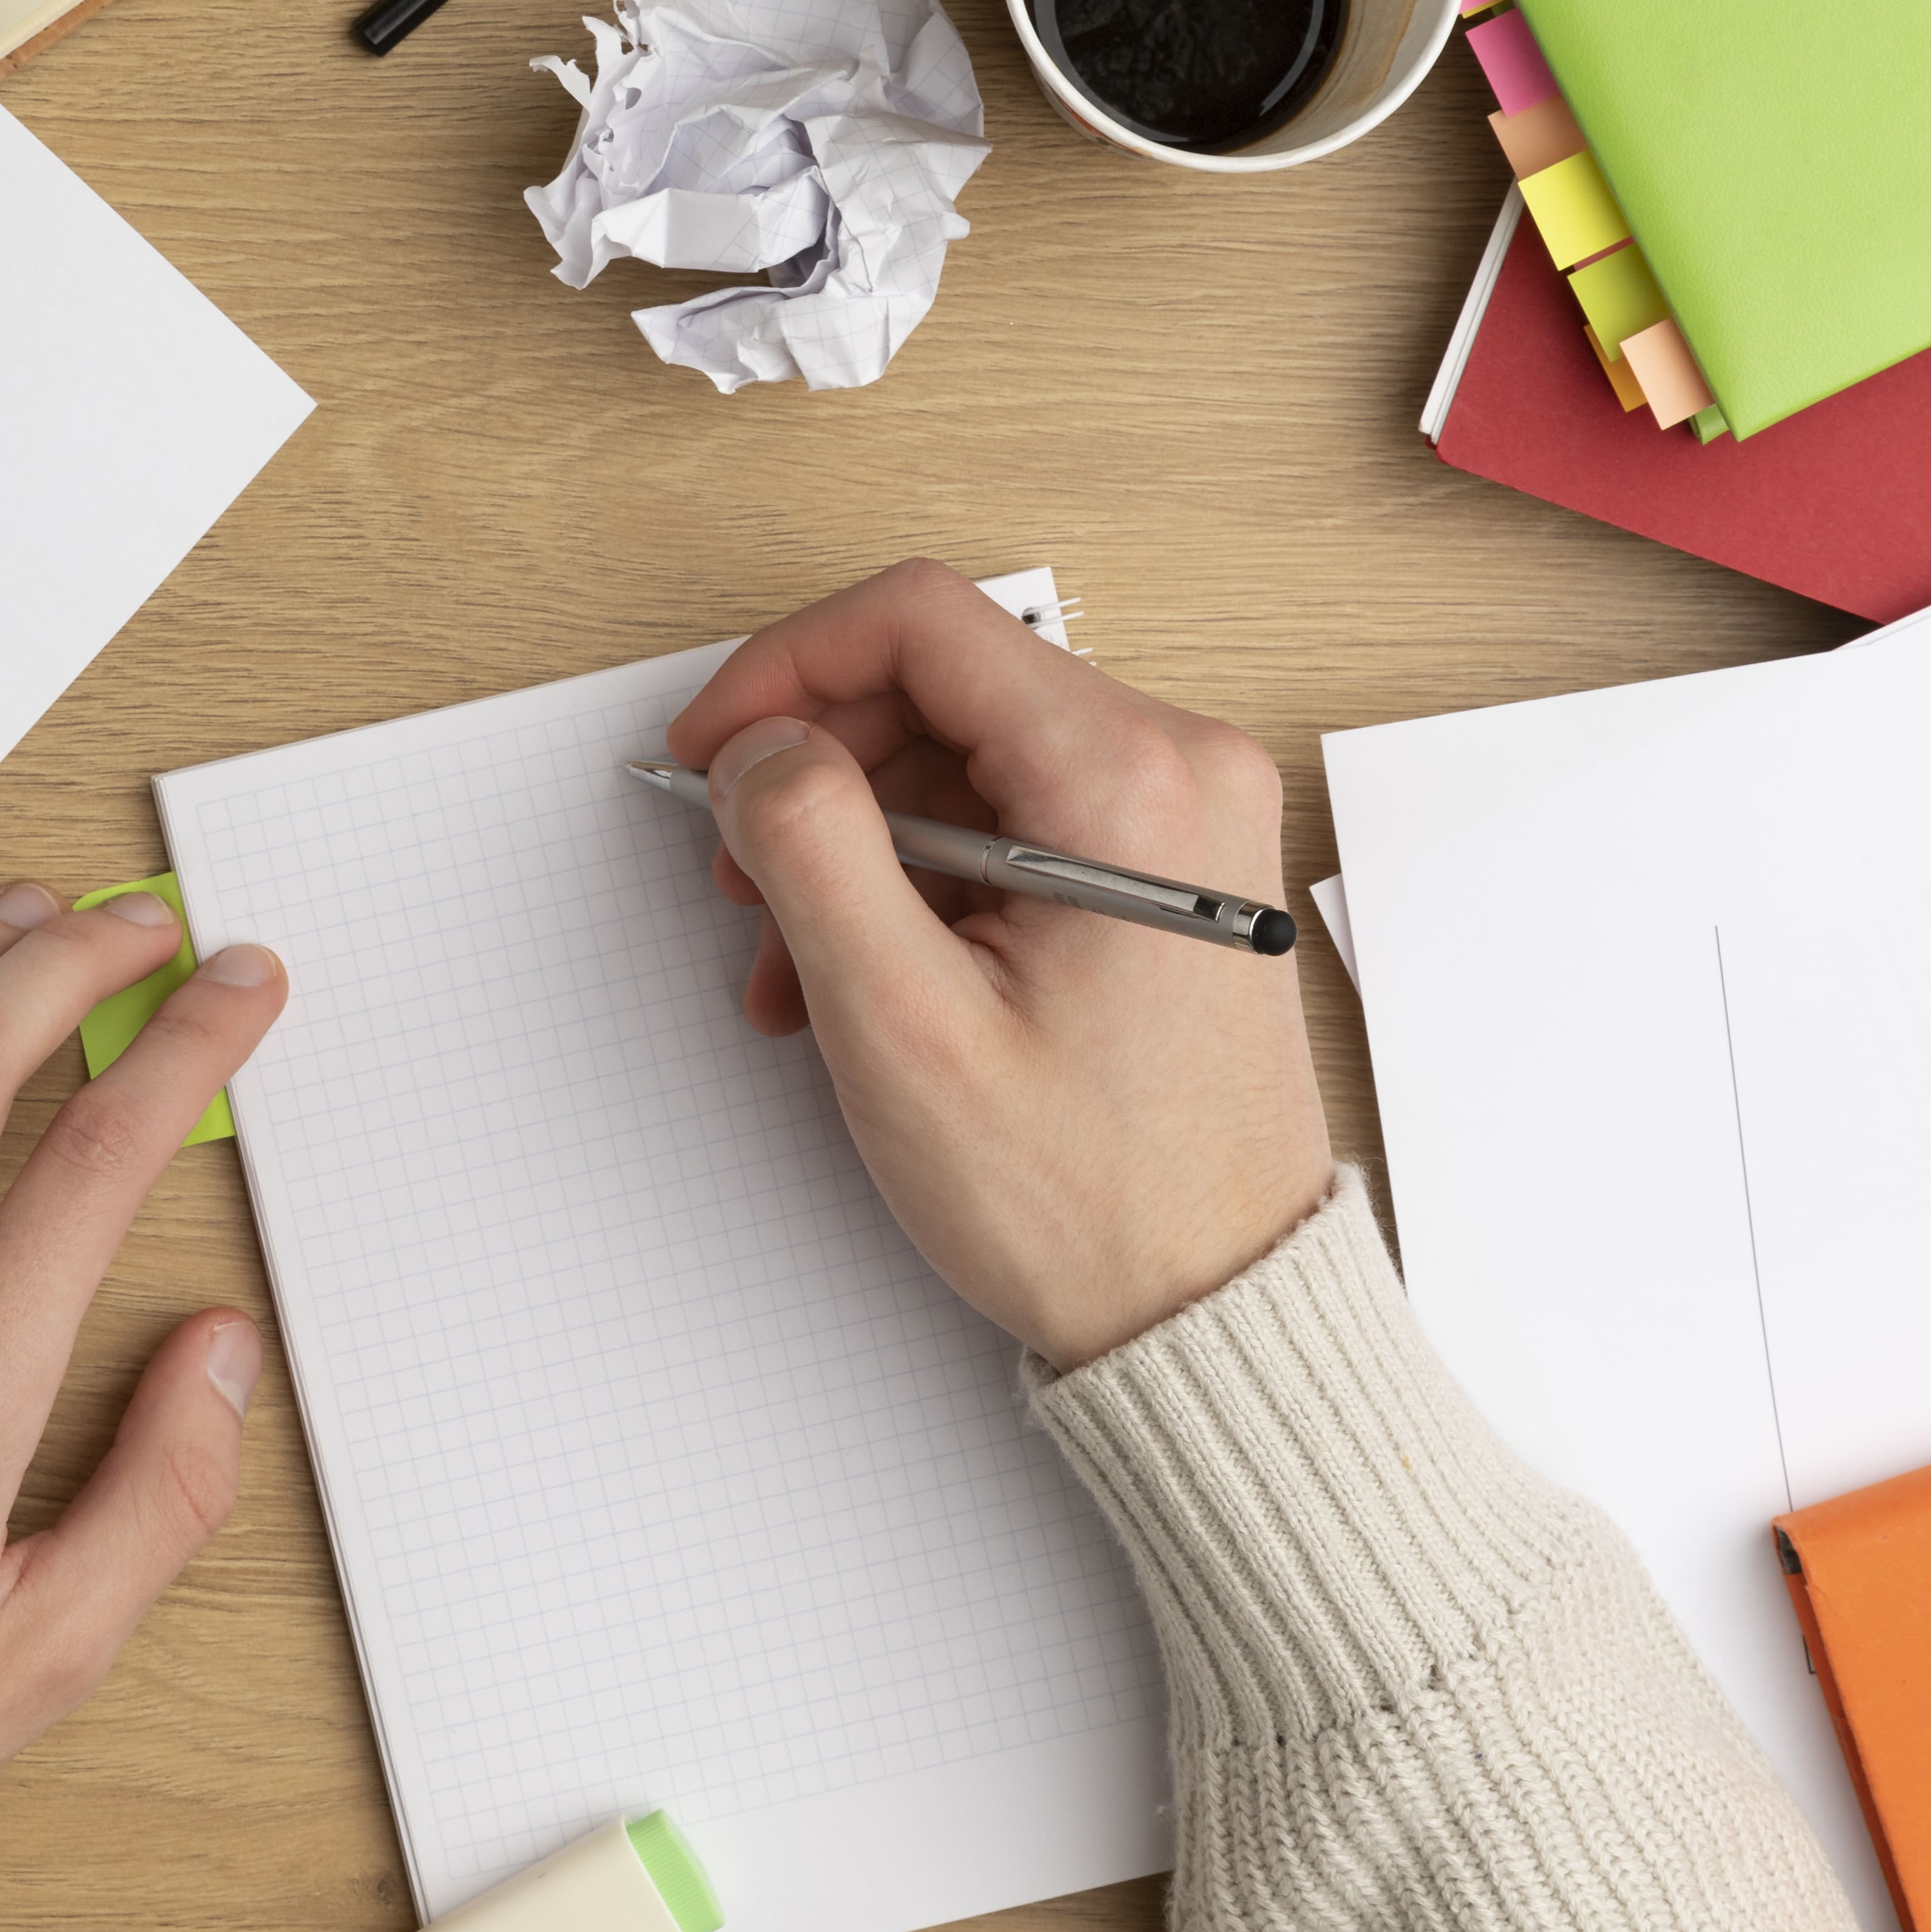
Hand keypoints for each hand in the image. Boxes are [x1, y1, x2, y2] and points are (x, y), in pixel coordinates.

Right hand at [667, 562, 1332, 1368]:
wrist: (1217, 1311)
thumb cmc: (1093, 1201)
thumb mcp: (902, 1024)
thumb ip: (809, 849)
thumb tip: (758, 746)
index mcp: (1130, 781)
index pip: (921, 620)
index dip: (785, 668)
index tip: (713, 750)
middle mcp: (1184, 771)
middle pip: (941, 686)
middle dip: (816, 774)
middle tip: (740, 882)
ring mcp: (1186, 822)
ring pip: (966, 760)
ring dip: (858, 844)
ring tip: (796, 967)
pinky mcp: (1170, 875)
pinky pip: (1016, 821)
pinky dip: (925, 880)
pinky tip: (871, 978)